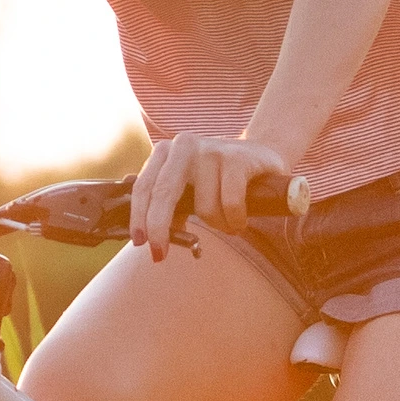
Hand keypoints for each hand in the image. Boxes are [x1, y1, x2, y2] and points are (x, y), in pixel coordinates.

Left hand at [126, 132, 293, 259]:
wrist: (261, 156)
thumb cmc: (219, 178)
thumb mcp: (189, 188)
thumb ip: (170, 206)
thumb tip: (151, 237)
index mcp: (165, 152)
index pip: (144, 186)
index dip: (138, 217)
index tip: (139, 242)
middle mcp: (184, 146)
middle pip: (163, 193)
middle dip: (159, 228)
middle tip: (159, 255)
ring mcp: (211, 150)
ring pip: (204, 208)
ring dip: (218, 225)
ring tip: (228, 221)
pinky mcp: (238, 158)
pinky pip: (231, 205)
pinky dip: (236, 220)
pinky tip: (241, 219)